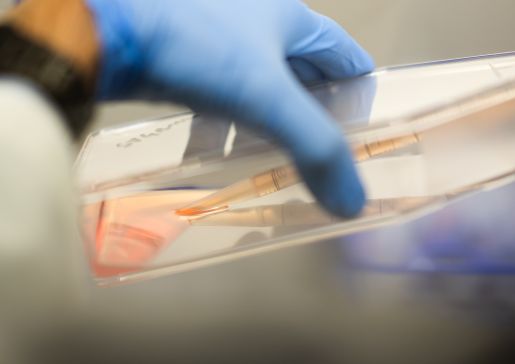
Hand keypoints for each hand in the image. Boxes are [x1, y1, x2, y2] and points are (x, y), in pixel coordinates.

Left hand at [87, 0, 373, 216]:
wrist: (108, 30)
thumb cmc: (197, 50)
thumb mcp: (265, 99)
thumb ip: (315, 149)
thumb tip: (352, 204)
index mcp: (288, 19)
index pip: (344, 57)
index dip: (360, 92)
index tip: (367, 129)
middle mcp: (257, 22)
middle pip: (302, 75)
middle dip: (312, 114)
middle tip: (321, 154)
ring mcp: (219, 39)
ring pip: (259, 87)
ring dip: (268, 123)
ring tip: (275, 159)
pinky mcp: (186, 59)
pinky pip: (222, 96)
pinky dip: (227, 122)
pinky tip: (220, 146)